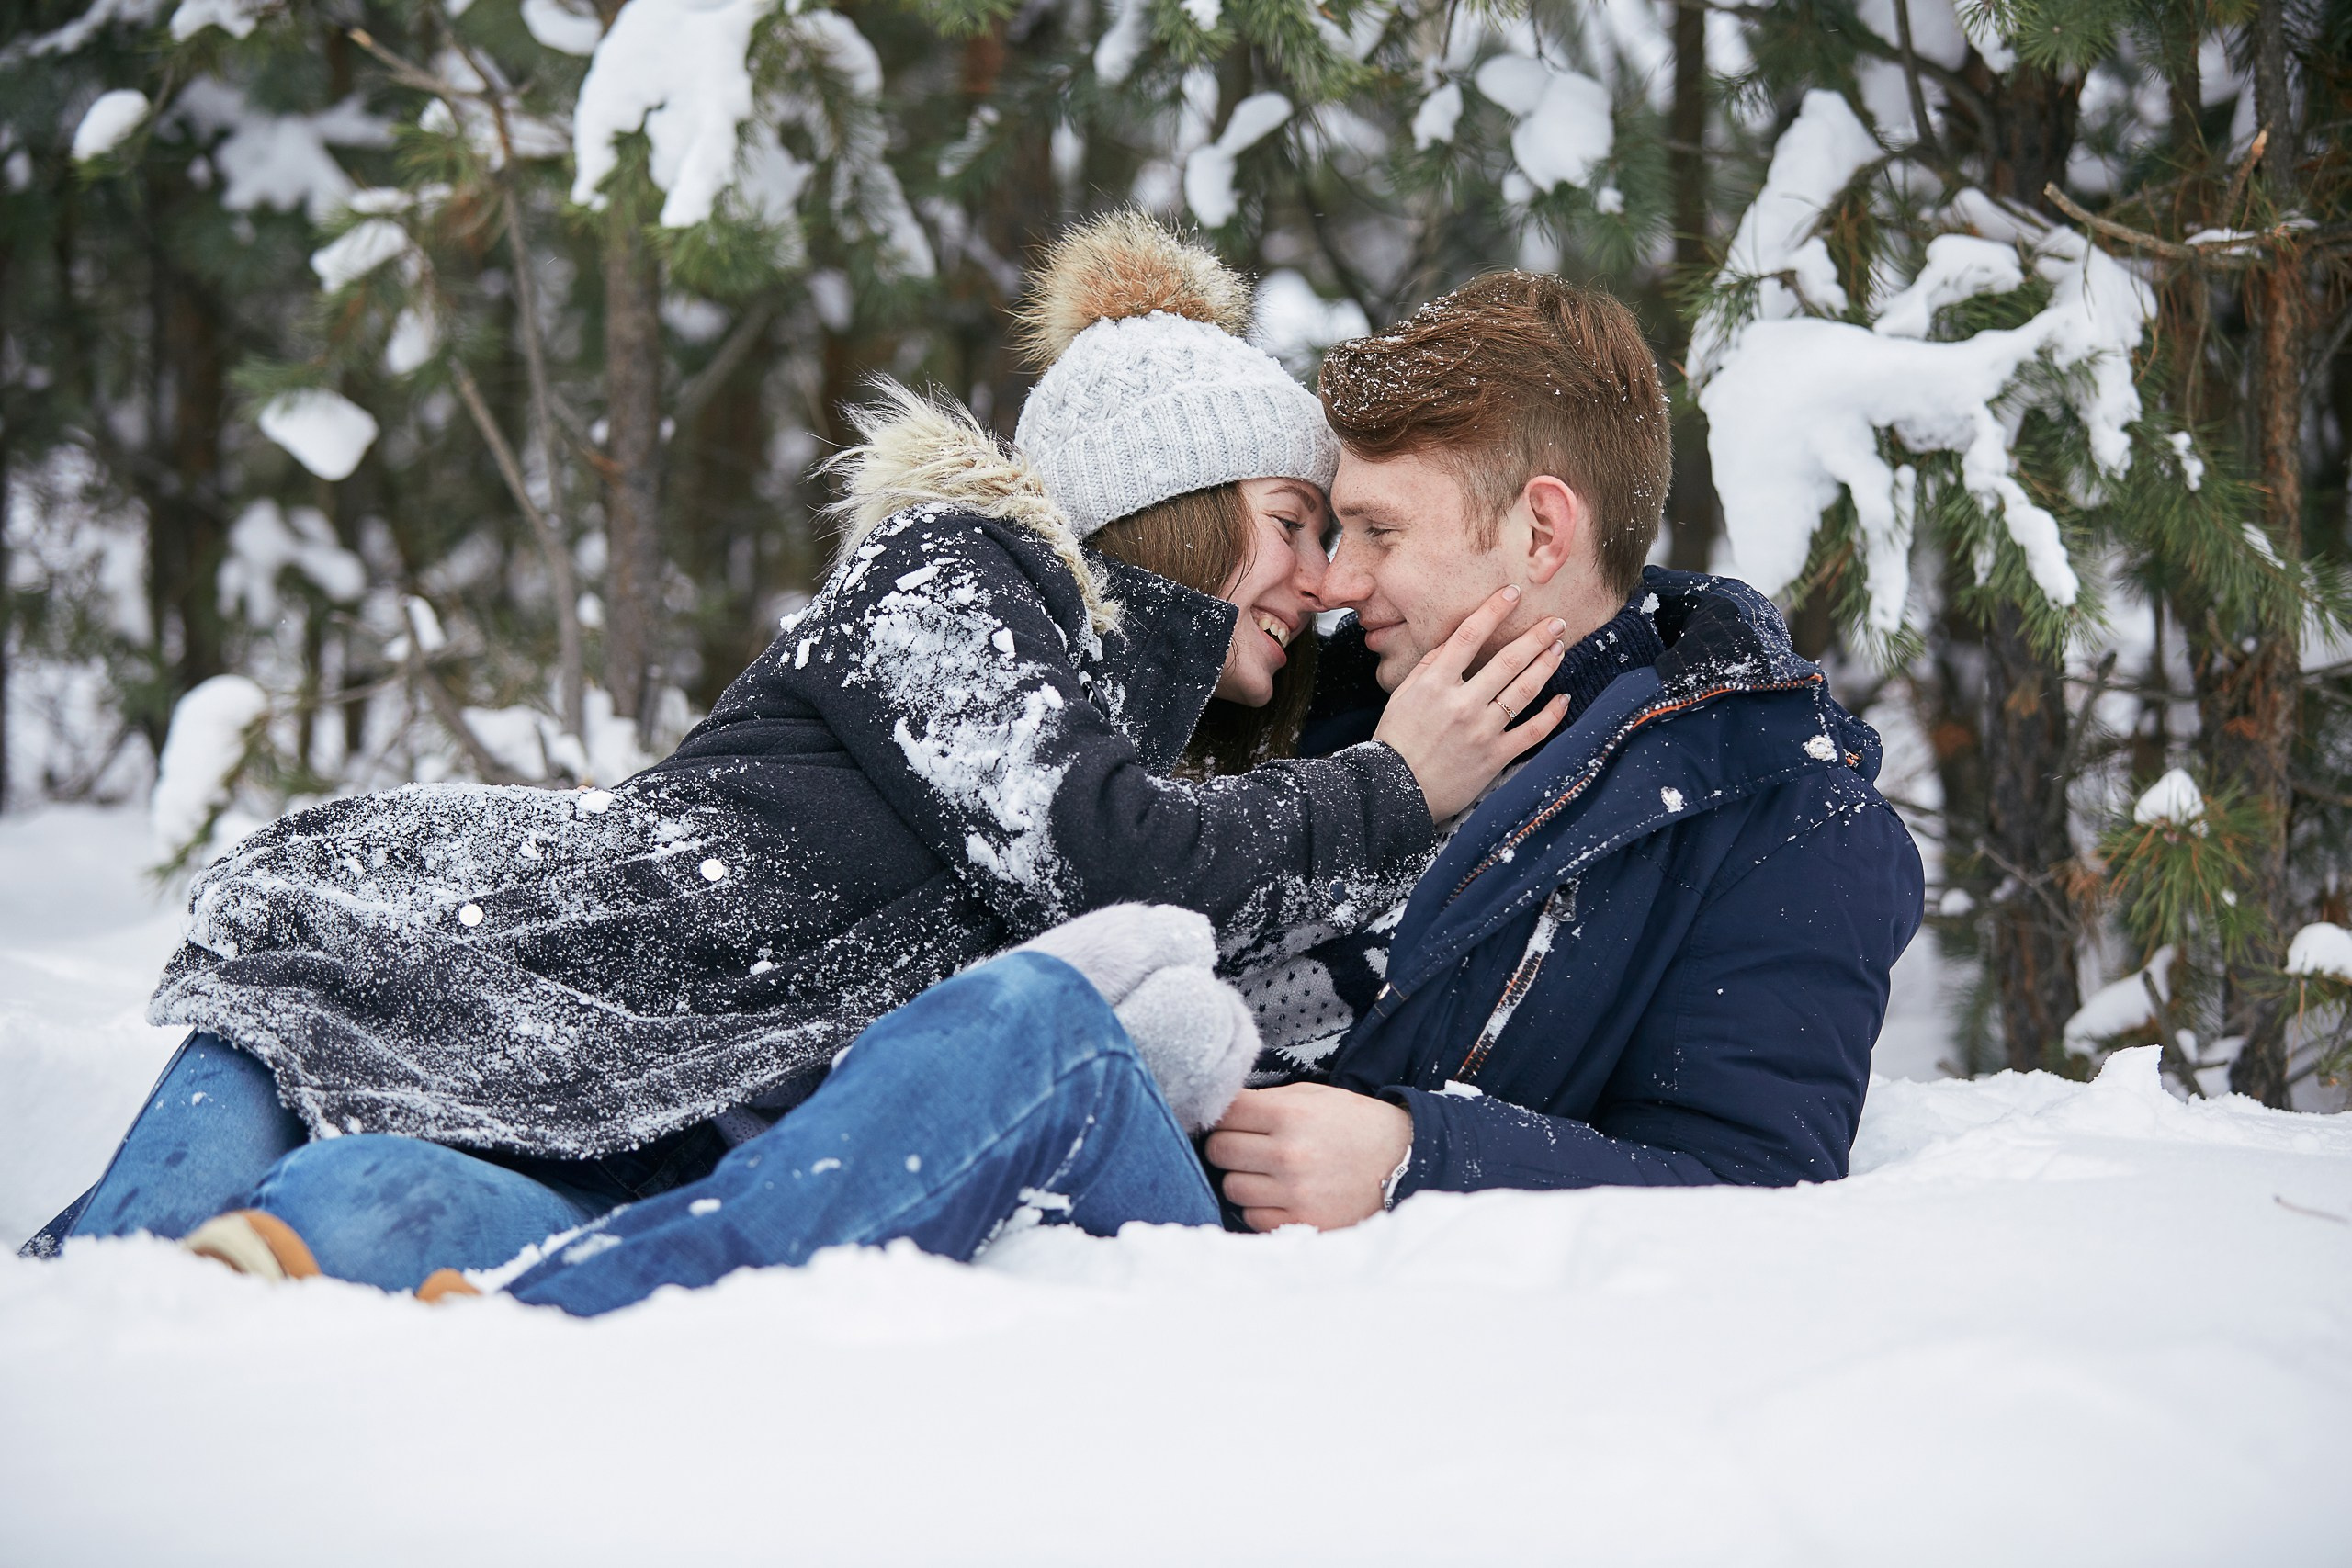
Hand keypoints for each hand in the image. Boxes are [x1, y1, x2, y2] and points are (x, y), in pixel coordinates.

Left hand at [1203, 1083, 1412, 1231]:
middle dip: (1227, 1145)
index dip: (1224, 1115)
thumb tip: (1222, 1107)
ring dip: (1242, 1178)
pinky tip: (1280, 1195)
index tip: (1233, 1120)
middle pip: (1219, 1150)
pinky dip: (1260, 1207)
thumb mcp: (1316, 1097)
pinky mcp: (1302, 1223)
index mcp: (1290, 1115)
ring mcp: (1294, 1192)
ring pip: (1231, 1187)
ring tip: (1267, 1172)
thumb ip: (1268, 1101)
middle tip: (1246, 1146)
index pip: (1224, 1113)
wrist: (1405, 1163)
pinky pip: (1252, 1217)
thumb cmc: (1356, 1125)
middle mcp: (1288, 1154)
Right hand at [1370, 587, 1570, 821]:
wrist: (1395, 792)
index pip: (1468, 636)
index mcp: (1435, 684)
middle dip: (1536, 636)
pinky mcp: (1495, 756)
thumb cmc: (1396, 742)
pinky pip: (1533, 732)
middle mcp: (1461, 703)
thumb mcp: (1402, 695)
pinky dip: (1552, 714)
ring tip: (1559, 648)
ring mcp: (1481, 730)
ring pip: (1524, 690)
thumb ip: (1428, 666)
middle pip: (1507, 660)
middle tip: (1556, 621)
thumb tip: (1453, 641)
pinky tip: (1563, 698)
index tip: (1511, 593)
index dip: (1493, 610)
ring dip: (1546, 664)